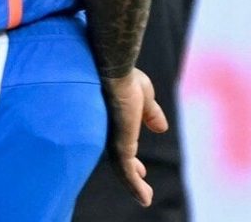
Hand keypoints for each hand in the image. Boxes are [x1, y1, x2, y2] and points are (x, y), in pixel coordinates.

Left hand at [101, 68, 169, 206]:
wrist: (112, 67)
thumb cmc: (124, 75)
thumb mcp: (142, 95)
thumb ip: (150, 112)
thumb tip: (161, 128)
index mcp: (111, 118)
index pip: (119, 142)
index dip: (130, 157)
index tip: (140, 168)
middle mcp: (105, 130)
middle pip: (116, 156)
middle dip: (129, 171)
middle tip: (141, 185)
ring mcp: (109, 138)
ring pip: (120, 167)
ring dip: (133, 185)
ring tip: (145, 199)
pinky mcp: (117, 144)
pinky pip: (125, 170)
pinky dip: (133, 185)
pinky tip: (144, 198)